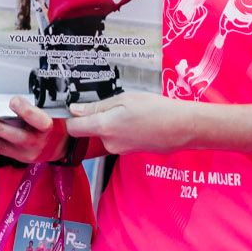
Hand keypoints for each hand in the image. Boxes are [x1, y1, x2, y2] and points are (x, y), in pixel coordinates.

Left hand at [0, 96, 64, 165]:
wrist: (59, 145)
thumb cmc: (51, 118)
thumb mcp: (44, 104)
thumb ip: (18, 89)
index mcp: (49, 123)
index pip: (40, 119)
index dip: (28, 111)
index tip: (14, 100)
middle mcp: (39, 138)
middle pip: (22, 133)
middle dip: (4, 125)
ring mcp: (28, 148)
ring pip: (9, 141)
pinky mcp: (19, 155)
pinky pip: (0, 149)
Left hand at [63, 92, 195, 153]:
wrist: (181, 128)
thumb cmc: (155, 109)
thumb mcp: (125, 99)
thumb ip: (97, 106)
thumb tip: (75, 110)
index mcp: (104, 127)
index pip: (73, 129)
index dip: (70, 118)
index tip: (72, 106)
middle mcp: (108, 143)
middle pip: (89, 130)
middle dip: (95, 116)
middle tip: (112, 100)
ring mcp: (119, 150)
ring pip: (104, 132)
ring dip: (110, 121)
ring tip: (128, 108)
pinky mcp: (128, 151)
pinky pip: (116, 137)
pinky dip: (121, 127)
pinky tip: (135, 118)